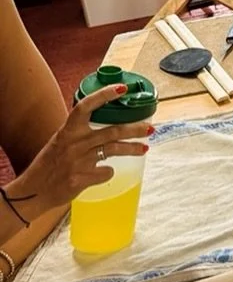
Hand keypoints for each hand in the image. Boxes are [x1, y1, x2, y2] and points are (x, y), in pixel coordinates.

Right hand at [5, 83, 151, 222]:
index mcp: (67, 131)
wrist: (33, 192)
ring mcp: (78, 161)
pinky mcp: (81, 179)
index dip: (105, 95)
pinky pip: (105, 172)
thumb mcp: (60, 142)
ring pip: (114, 150)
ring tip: (144, 148)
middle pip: (112, 131)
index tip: (123, 88)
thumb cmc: (48, 166)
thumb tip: (106, 127)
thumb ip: (79, 134)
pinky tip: (107, 172)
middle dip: (135, 129)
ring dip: (132, 149)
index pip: (86, 106)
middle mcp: (74, 143)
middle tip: (150, 128)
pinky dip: (108, 172)